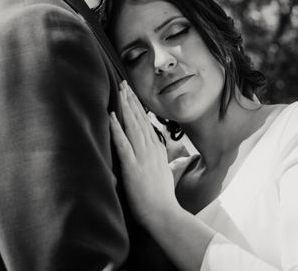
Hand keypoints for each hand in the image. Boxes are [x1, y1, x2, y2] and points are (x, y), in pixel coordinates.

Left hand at [109, 81, 176, 228]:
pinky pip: (123, 144)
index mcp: (158, 150)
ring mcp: (143, 157)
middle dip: (131, 100)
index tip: (132, 94)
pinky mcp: (133, 167)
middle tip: (124, 83)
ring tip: (119, 92)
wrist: (163, 213)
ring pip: (133, 126)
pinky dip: (117, 129)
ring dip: (125, 107)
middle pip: (140, 119)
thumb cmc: (164, 197)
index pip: (147, 123)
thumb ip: (176, 165)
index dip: (138, 108)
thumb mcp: (171, 175)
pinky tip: (112, 116)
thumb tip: (185, 161)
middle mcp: (152, 149)